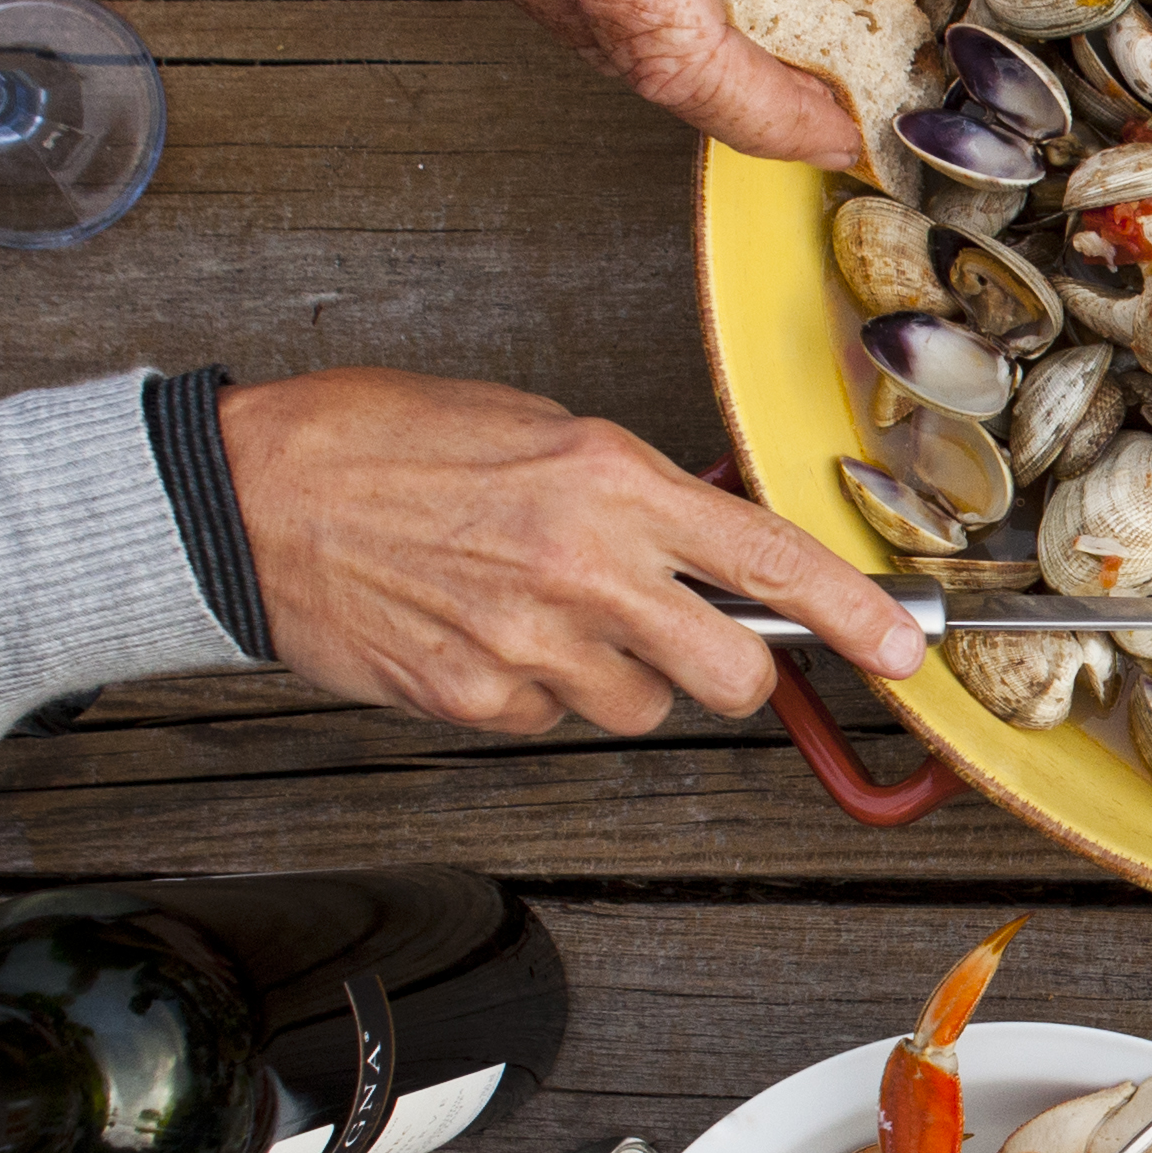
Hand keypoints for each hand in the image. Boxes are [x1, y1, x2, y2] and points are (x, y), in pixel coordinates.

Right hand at [219, 370, 921, 733]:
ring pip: (637, 708)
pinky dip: (529, 693)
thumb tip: (708, 542)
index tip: (902, 649)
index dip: (855, 616)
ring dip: (610, 676)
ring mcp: (528, 644)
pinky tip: (480, 635)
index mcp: (610, 482)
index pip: (772, 561)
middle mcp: (583, 568)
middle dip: (720, 666)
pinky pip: (548, 723)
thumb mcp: (537, 429)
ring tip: (536, 610)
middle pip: (728, 675)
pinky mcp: (474, 700)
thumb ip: (633, 493)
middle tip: (675, 630)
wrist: (249, 493)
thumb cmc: (380, 442)